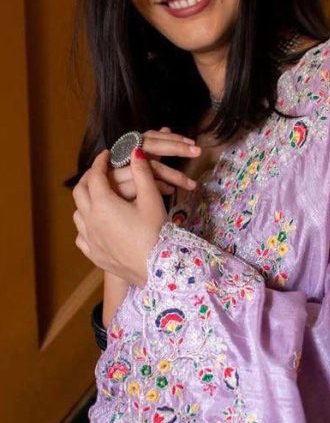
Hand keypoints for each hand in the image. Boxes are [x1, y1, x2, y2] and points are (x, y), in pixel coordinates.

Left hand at [72, 148, 166, 286]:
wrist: (158, 270)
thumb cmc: (157, 233)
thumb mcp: (152, 199)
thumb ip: (142, 173)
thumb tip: (135, 151)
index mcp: (103, 204)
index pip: (96, 176)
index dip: (100, 162)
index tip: (106, 155)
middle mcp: (90, 220)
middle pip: (80, 192)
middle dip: (89, 178)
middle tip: (99, 172)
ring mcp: (90, 240)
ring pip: (77, 214)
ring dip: (84, 202)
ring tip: (95, 197)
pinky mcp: (94, 256)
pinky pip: (82, 237)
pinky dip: (85, 226)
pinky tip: (94, 225)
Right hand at [109, 127, 200, 199]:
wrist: (96, 195)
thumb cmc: (120, 175)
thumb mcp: (139, 157)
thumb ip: (154, 145)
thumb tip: (167, 128)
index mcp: (131, 145)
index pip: (153, 135)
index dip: (173, 138)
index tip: (193, 142)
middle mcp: (126, 153)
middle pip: (153, 146)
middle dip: (177, 148)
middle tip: (198, 152)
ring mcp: (121, 169)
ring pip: (152, 167)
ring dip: (174, 175)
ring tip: (192, 185)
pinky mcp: (119, 187)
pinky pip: (145, 185)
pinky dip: (160, 187)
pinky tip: (172, 192)